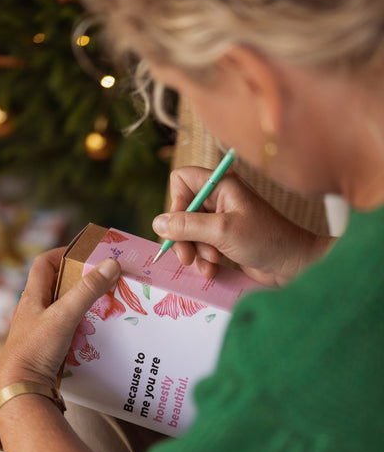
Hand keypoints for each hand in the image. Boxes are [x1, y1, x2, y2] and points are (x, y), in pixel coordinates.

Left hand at [0, 248, 120, 393]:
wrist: (21, 389)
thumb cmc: (36, 349)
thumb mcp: (64, 315)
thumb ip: (87, 291)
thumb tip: (111, 264)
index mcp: (32, 295)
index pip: (44, 263)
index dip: (64, 253)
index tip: (86, 254)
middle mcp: (34, 309)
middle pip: (57, 283)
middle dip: (79, 279)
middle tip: (102, 279)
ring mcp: (40, 328)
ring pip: (63, 306)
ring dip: (82, 302)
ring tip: (104, 302)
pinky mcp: (47, 345)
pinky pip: (67, 326)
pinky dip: (81, 322)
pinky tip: (95, 329)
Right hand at [153, 167, 332, 285]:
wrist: (293, 265)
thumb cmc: (265, 240)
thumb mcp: (222, 231)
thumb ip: (187, 226)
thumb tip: (157, 224)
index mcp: (221, 185)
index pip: (181, 180)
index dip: (176, 203)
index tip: (180, 225)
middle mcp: (219, 199)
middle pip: (181, 211)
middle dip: (183, 236)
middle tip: (187, 257)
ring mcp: (221, 220)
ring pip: (188, 232)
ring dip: (194, 251)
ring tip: (210, 263)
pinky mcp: (223, 240)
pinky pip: (200, 246)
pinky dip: (202, 259)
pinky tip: (212, 270)